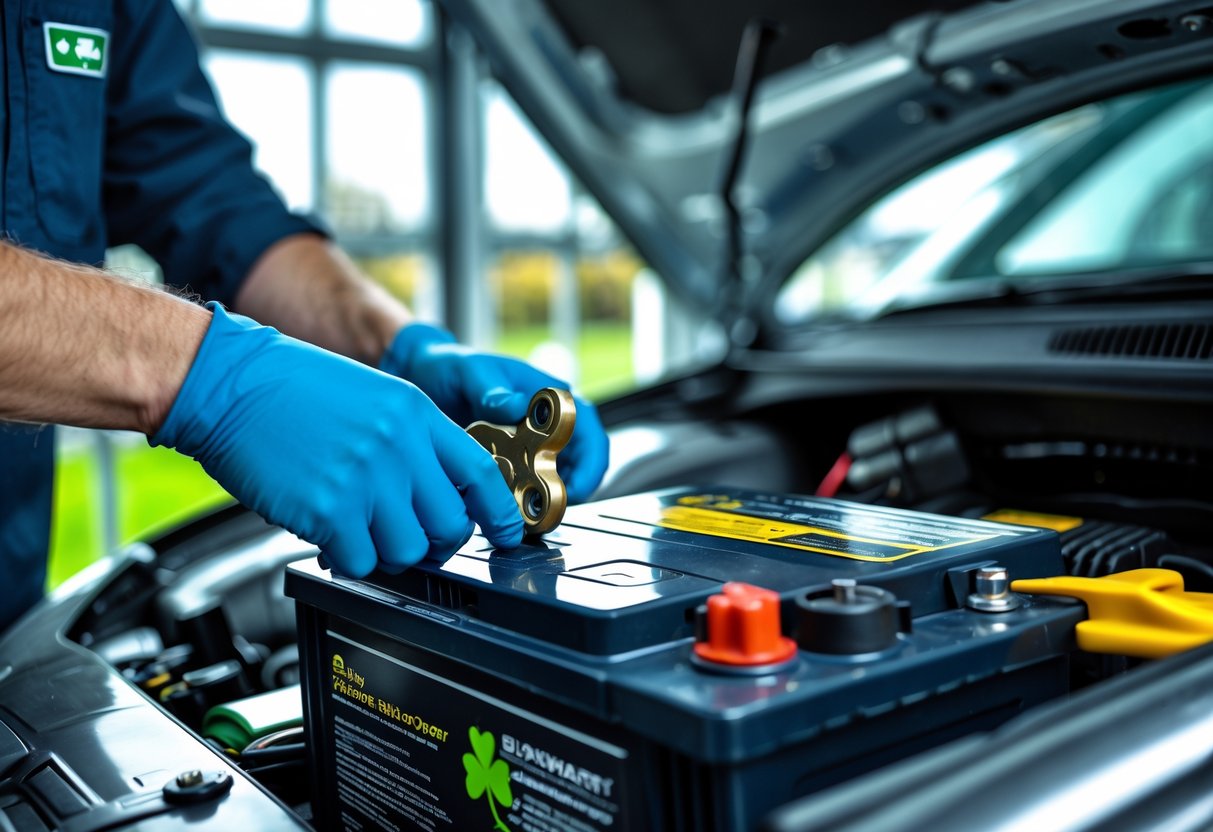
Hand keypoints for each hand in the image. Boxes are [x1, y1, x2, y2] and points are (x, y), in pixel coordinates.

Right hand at [153, 304, 523, 576]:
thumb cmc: (293, 390)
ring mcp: (366, 479)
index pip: (480, 473)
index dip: (499, 513)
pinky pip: (360, 561)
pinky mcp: (328, 510)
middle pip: (451, 524)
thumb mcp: (374, 397)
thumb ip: (413, 444)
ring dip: (386, 551)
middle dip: (436, 542)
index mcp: (416, 414)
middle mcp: (399, 446)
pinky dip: (346, 558)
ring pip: (409, 551)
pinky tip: (330, 534)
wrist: (230, 382)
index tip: (506, 534)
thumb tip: (437, 499)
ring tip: (361, 530)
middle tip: (412, 538)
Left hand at [380, 324, 609, 502]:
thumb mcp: (468, 371)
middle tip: (548, 511)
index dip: (590, 458)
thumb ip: (491, 388)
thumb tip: (517, 405)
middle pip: (577, 460)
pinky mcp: (506, 463)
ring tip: (525, 517)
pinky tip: (503, 511)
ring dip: (544, 499)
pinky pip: (522, 487)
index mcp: (544, 394)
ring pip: (552, 478)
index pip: (585, 425)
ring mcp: (526, 444)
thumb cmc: (449, 366)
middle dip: (569, 489)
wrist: (421, 378)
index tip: (575, 485)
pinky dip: (518, 502)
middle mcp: (542, 422)